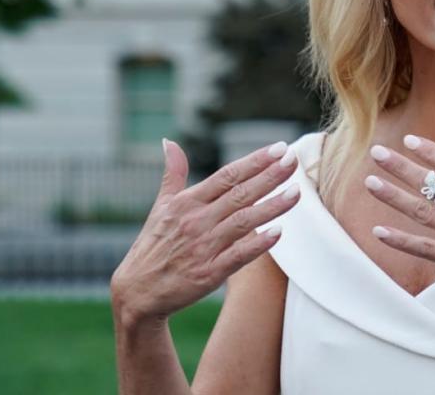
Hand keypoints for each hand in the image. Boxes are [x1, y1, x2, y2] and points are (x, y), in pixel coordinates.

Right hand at [110, 139, 299, 325]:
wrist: (137, 293)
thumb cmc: (154, 245)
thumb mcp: (161, 206)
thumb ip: (173, 174)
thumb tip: (169, 142)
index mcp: (187, 202)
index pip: (227, 176)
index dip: (254, 161)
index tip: (279, 148)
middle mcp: (196, 221)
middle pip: (240, 194)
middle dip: (269, 176)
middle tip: (293, 160)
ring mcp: (203, 247)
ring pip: (244, 222)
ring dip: (272, 207)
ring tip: (297, 192)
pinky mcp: (208, 274)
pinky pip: (238, 256)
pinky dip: (258, 244)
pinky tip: (279, 232)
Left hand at [364, 127, 434, 299]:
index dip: (429, 151)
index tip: (409, 141)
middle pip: (427, 182)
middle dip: (399, 167)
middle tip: (375, 152)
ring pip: (419, 210)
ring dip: (392, 196)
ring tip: (369, 182)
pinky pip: (422, 247)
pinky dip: (400, 239)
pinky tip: (378, 231)